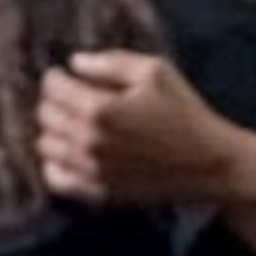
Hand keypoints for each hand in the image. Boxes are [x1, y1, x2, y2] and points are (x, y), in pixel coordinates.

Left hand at [37, 50, 234, 204]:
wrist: (210, 164)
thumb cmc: (185, 113)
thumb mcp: (155, 72)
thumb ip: (110, 62)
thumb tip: (75, 63)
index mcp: (100, 109)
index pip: (53, 88)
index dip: (56, 77)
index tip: (64, 76)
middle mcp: (89, 142)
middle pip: (45, 116)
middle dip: (54, 102)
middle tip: (71, 98)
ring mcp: (92, 171)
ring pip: (46, 146)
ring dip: (54, 131)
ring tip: (73, 124)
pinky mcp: (99, 193)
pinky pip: (56, 179)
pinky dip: (55, 164)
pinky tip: (70, 153)